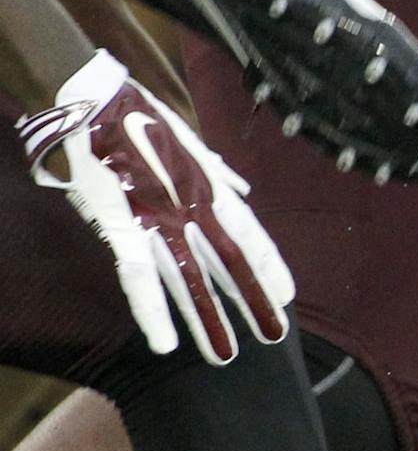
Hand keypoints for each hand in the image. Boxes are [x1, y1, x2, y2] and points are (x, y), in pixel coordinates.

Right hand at [15, 49, 293, 364]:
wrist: (97, 94)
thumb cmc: (141, 117)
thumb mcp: (187, 142)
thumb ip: (216, 170)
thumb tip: (241, 189)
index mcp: (209, 187)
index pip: (250, 235)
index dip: (269, 266)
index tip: (287, 295)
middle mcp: (192, 207)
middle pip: (230, 263)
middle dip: (252, 300)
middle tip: (276, 336)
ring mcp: (159, 217)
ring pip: (190, 279)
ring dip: (207, 319)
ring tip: (226, 356)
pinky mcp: (123, 223)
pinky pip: (139, 276)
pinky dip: (152, 311)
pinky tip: (164, 343)